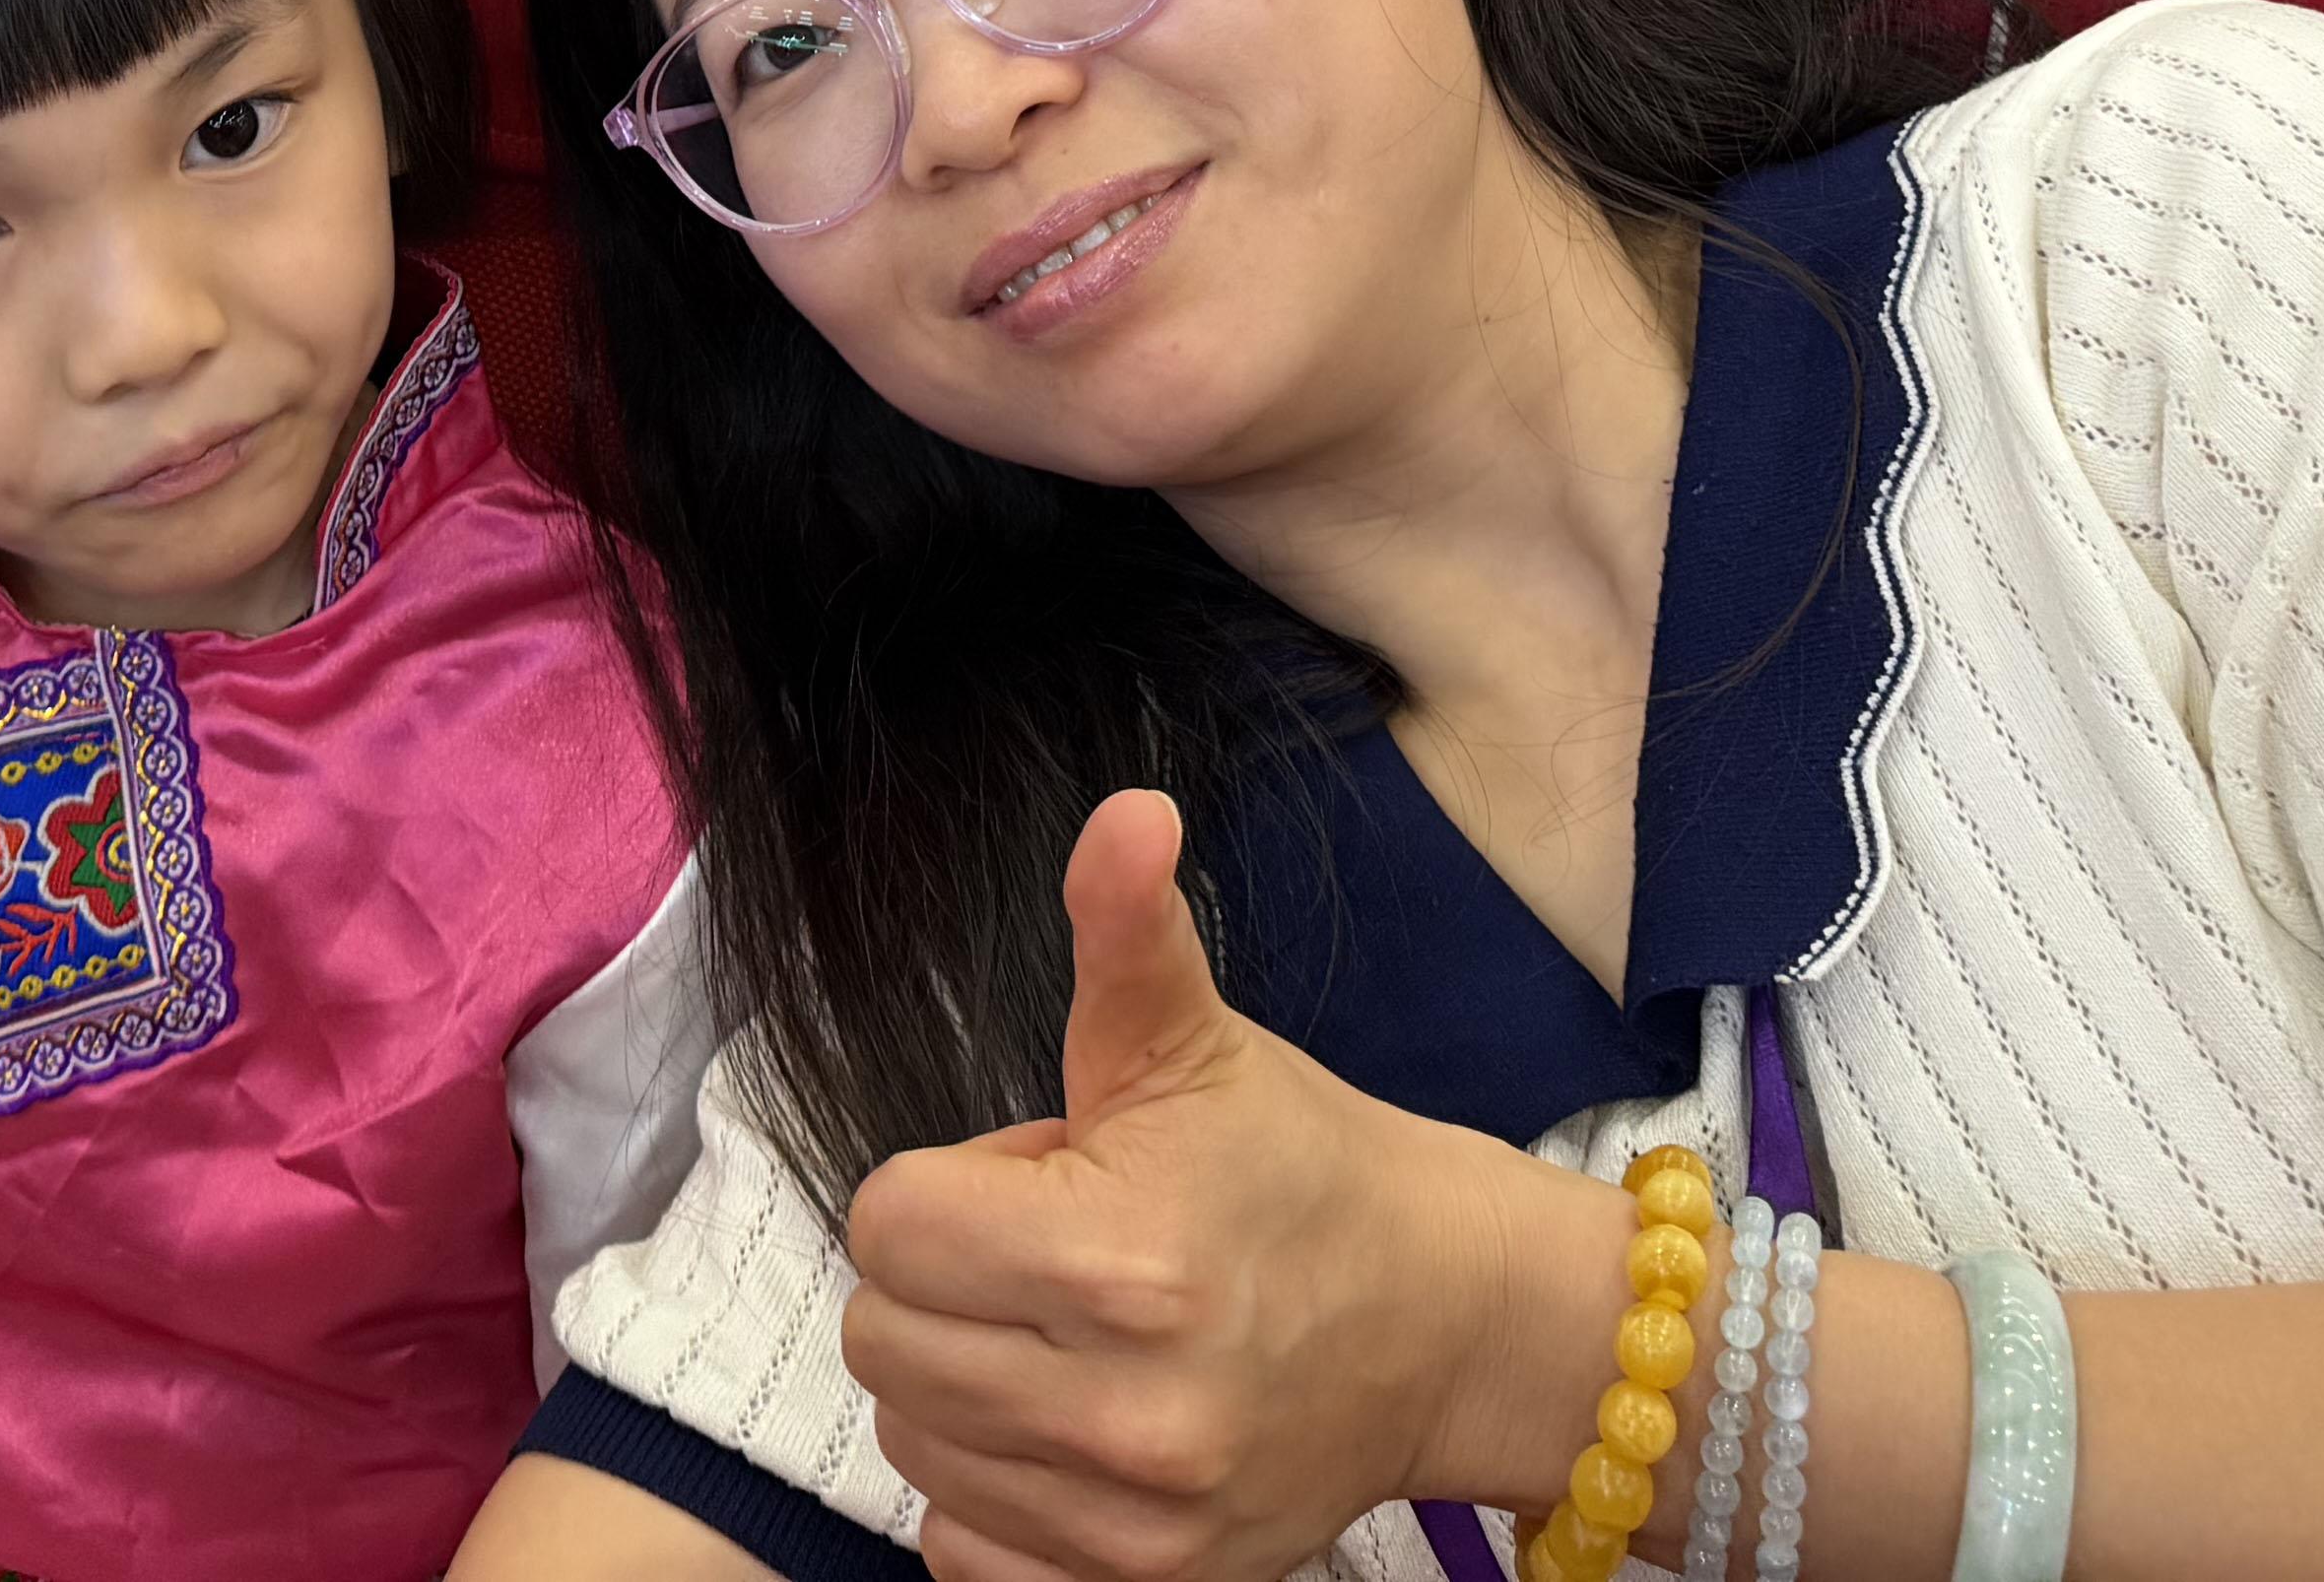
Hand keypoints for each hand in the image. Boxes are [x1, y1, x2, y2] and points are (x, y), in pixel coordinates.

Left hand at [843, 793, 1544, 1580]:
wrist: (1444, 1321)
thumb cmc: (1301, 1168)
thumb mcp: (1200, 1041)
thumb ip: (1127, 931)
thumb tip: (1125, 814)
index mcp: (1117, 1257)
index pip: (888, 1222)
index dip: (947, 1184)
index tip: (1036, 1179)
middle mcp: (1119, 1407)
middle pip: (880, 1338)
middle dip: (945, 1279)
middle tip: (1052, 1257)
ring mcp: (1131, 1515)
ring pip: (912, 1442)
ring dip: (964, 1383)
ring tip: (1072, 1335)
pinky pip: (964, 1551)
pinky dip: (992, 1492)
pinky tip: (1070, 1427)